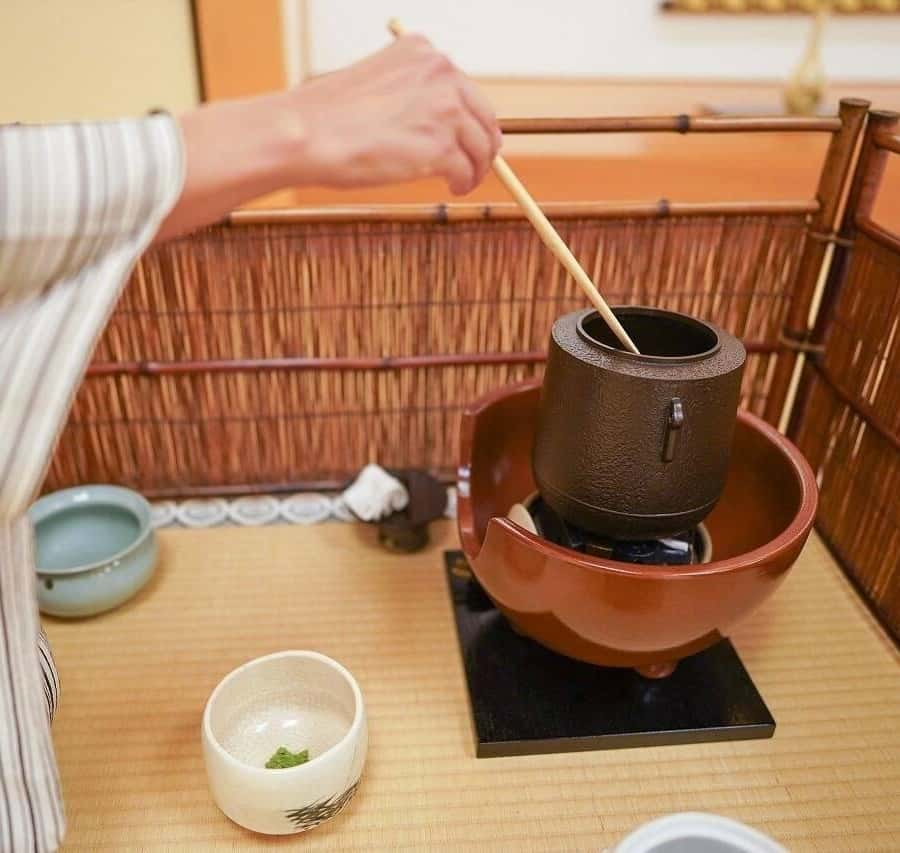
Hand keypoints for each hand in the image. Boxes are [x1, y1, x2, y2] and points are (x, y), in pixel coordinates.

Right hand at [286, 35, 501, 194]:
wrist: (307, 134)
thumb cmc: (328, 116)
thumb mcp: (375, 84)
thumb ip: (409, 94)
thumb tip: (435, 125)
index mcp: (422, 52)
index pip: (464, 88)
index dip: (468, 117)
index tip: (466, 136)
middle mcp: (441, 74)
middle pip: (483, 116)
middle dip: (481, 144)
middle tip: (474, 164)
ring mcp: (445, 110)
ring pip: (481, 146)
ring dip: (476, 167)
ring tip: (463, 181)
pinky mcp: (442, 147)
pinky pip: (468, 170)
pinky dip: (465, 182)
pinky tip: (455, 188)